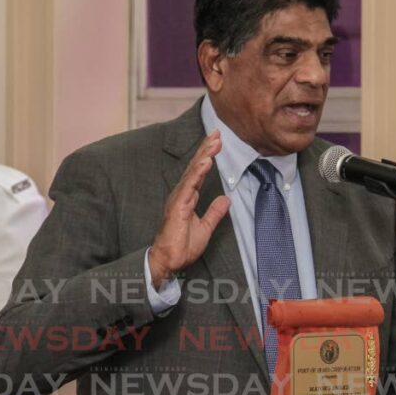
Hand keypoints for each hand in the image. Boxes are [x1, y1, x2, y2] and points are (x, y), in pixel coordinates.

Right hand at [148, 131, 230, 288]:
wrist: (169, 261)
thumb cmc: (181, 247)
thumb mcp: (205, 228)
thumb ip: (214, 213)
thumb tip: (226, 200)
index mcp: (187, 198)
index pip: (199, 173)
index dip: (208, 156)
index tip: (217, 142)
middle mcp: (181, 195)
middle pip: (195, 167)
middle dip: (206, 149)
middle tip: (217, 133)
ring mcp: (178, 199)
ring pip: (192, 172)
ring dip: (204, 155)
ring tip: (214, 142)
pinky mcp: (177, 206)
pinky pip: (189, 186)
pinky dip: (197, 173)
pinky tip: (205, 161)